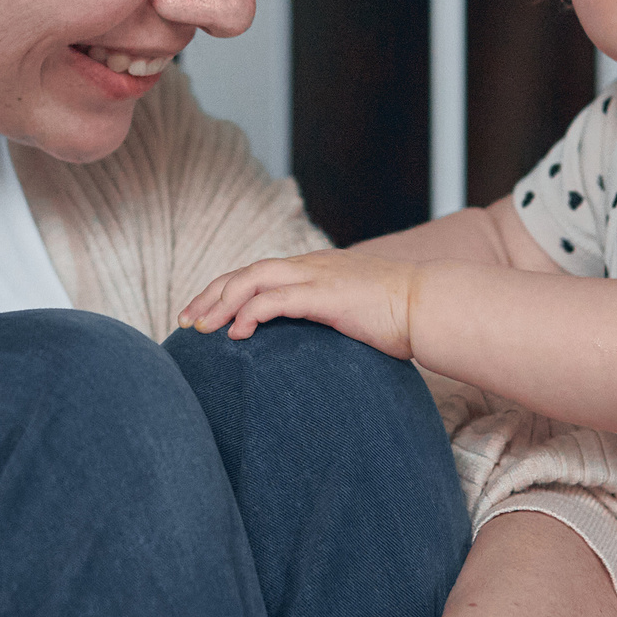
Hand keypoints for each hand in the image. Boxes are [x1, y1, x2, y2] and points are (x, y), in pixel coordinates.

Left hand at [177, 250, 420, 355]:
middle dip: (210, 295)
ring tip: (200, 327)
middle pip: (245, 272)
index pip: (258, 273)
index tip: (203, 314)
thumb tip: (309, 350)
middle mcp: (310, 266)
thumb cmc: (400, 318)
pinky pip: (274, 299)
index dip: (226, 291)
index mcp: (315, 269)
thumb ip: (328, 323)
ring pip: (251, 279)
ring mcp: (317, 277)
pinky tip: (237, 333)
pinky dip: (249, 313)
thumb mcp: (354, 316)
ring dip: (221, 302)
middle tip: (184, 321)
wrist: (431, 306)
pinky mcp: (324, 295)